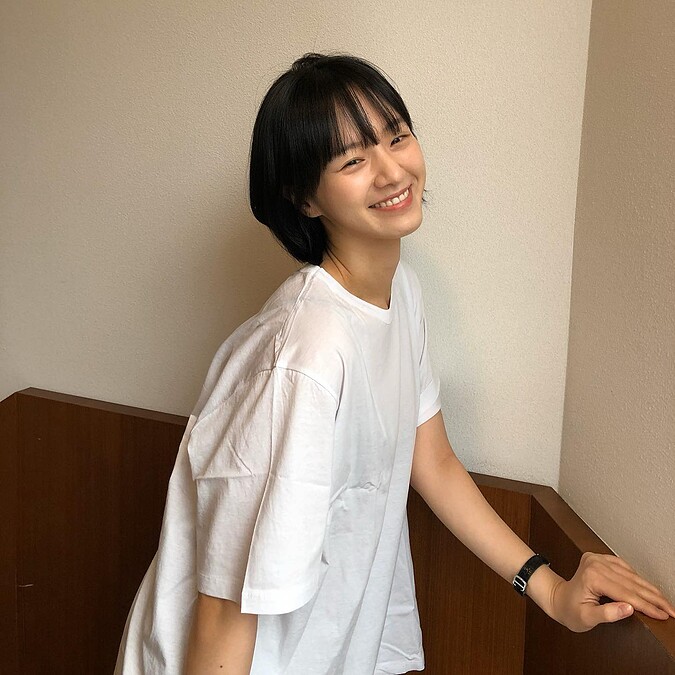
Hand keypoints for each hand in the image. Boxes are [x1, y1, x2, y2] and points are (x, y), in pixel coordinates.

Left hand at [548, 552, 674, 632]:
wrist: (557, 598)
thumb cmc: (570, 611)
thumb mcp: (587, 618)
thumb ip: (607, 614)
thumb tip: (629, 608)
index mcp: (592, 577)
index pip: (627, 594)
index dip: (648, 606)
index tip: (664, 615)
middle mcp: (596, 564)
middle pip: (631, 583)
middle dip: (654, 598)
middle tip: (671, 610)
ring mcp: (598, 559)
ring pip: (631, 574)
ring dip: (649, 588)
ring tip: (665, 601)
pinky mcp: (600, 558)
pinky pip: (624, 567)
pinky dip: (638, 578)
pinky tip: (648, 587)